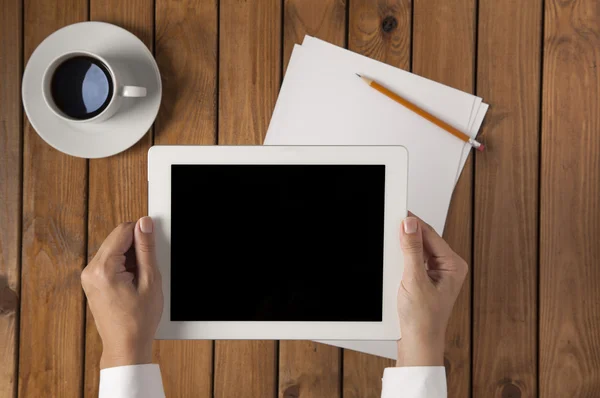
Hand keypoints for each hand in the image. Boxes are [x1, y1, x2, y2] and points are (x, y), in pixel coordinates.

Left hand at [81, 217, 162, 368]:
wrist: (125, 346)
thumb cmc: (138, 320)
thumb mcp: (150, 280)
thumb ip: (146, 248)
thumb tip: (145, 223)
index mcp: (103, 269)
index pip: (122, 231)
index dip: (142, 232)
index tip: (153, 244)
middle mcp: (90, 270)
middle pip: (117, 238)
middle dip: (135, 247)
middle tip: (146, 269)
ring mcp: (88, 276)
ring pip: (114, 249)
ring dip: (130, 257)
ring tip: (139, 279)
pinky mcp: (91, 281)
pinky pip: (110, 261)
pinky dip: (123, 265)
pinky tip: (132, 282)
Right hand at [396, 215, 467, 365]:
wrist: (417, 343)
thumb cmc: (423, 320)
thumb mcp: (414, 280)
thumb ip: (412, 250)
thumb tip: (410, 225)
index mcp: (454, 265)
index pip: (431, 234)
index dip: (413, 223)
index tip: (398, 214)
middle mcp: (448, 267)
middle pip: (424, 240)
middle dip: (407, 234)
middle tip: (391, 225)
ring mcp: (437, 273)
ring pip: (417, 249)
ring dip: (404, 247)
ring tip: (392, 244)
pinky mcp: (424, 279)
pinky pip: (413, 260)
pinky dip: (402, 258)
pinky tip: (394, 259)